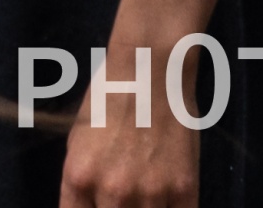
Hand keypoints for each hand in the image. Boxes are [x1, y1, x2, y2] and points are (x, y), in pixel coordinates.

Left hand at [59, 65, 203, 207]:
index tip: (99, 207)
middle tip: (123, 201)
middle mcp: (112, 191)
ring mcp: (150, 193)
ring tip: (145, 196)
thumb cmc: (108, 99)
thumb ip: (83, 186)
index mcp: (79, 177)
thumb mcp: (78, 142)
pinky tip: (167, 200)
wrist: (150, 68)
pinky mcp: (184, 190)